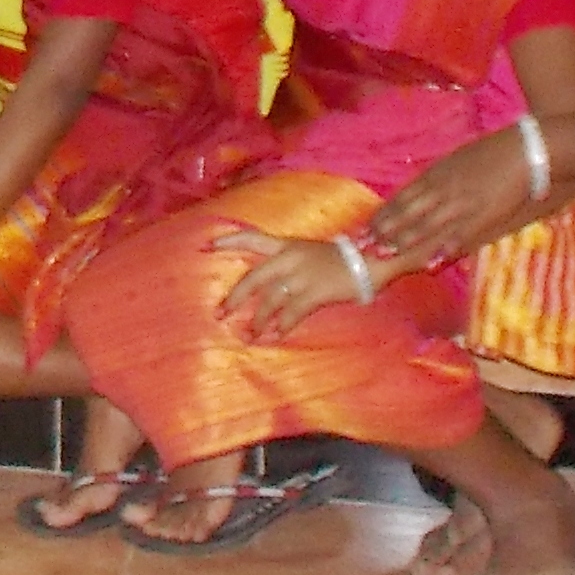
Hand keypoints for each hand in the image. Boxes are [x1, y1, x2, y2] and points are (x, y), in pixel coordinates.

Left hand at [207, 228, 374, 343]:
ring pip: (271, 299)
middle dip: (235, 297)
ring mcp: (303, 274)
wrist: (369, 260)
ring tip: (251, 335)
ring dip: (259, 320)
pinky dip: (282, 326)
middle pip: (254, 277)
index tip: (206, 246)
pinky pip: (292, 312)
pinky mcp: (317, 291)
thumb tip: (266, 284)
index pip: (251, 238)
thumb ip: (287, 264)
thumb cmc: (338, 259)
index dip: (229, 241)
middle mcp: (290, 257)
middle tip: (221, 313)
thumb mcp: (308, 253)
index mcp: (286, 245)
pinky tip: (275, 336)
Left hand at [365, 129, 543, 270]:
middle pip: (409, 213)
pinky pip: (461, 236)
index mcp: (439, 173)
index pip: (404, 197)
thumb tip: (423, 187)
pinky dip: (445, 250)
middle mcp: (445, 188)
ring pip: (428, 226)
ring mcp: (464, 203)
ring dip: (406, 243)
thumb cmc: (496, 151)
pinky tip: (432, 264)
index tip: (367, 227)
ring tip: (385, 256)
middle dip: (386, 231)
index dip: (385, 214)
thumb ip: (441, 175)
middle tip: (364, 247)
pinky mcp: (485, 216)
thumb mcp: (460, 158)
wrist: (530, 148)